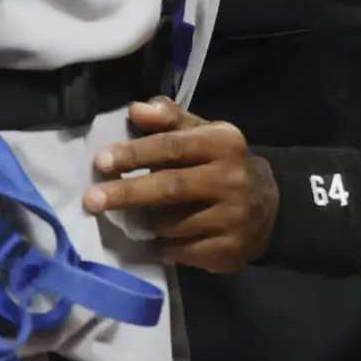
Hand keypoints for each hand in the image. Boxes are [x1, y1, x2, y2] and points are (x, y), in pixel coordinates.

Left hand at [82, 96, 276, 272]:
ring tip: (134, 216)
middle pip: (170, 187)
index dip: (135, 154)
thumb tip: (136, 109)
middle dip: (127, 193)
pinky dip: (162, 244)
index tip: (101, 161)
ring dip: (146, 221)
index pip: (172, 147)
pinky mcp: (230, 251)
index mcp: (223, 143)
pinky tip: (157, 237)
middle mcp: (232, 180)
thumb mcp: (200, 132)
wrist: (269, 206)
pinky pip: (180, 250)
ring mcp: (234, 218)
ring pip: (172, 223)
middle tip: (91, 199)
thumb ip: (167, 118)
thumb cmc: (218, 161)